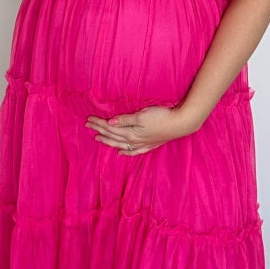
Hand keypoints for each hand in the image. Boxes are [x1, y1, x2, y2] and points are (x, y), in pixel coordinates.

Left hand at [85, 104, 199, 154]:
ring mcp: (142, 144)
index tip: (88, 120)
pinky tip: (120, 152)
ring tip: (98, 139)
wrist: (181, 123)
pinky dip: (126, 152)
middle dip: (100, 131)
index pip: (110, 128)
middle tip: (88, 126)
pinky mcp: (150, 144)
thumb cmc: (161, 117)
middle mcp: (134, 140)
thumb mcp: (141, 115)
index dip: (99, 124)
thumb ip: (125, 120)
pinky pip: (134, 151)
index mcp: (130, 133)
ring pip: (121, 144)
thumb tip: (110, 123)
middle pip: (113, 136)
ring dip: (109, 141)